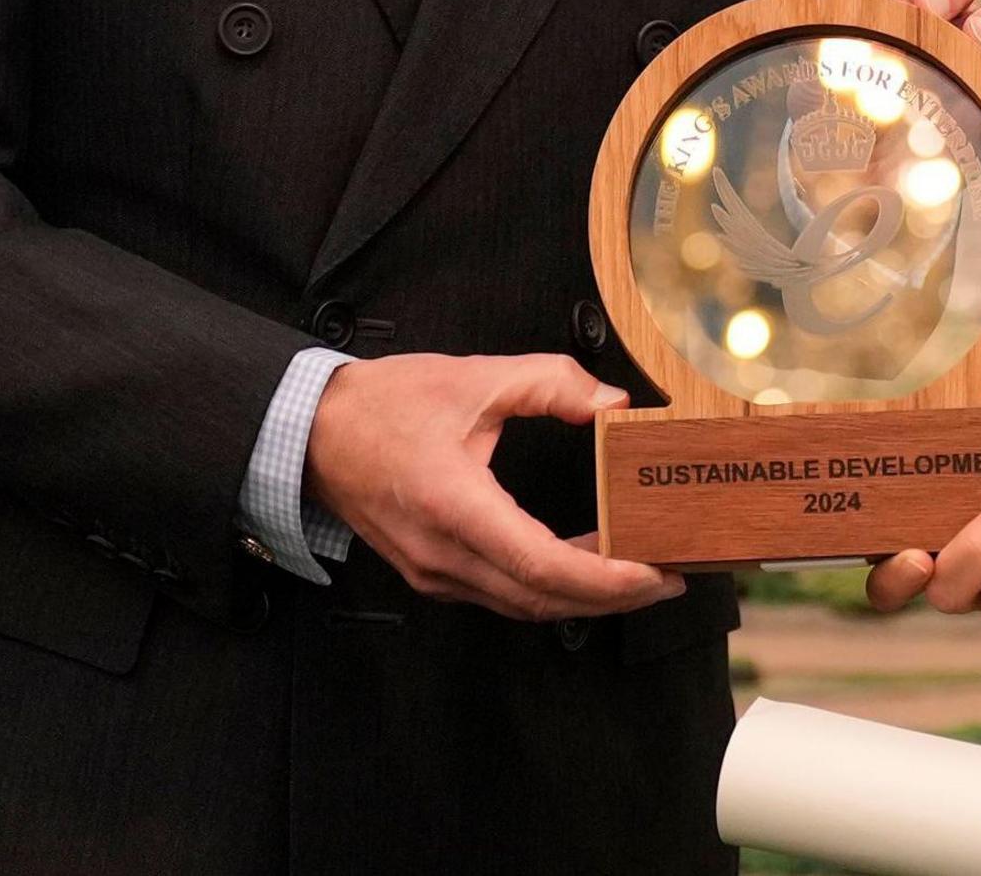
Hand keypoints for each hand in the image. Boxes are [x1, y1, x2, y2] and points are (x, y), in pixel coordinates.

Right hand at [303, 352, 683, 620]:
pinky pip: (500, 594)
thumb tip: (614, 404)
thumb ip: (552, 383)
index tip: (656, 573)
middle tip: (669, 578)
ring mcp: (433, 572)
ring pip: (523, 605)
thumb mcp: (475, 377)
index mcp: (454, 506)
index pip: (543, 566)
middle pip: (543, 600)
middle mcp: (443, 554)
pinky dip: (547, 587)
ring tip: (637, 573)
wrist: (312, 432)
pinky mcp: (430, 573)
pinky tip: (581, 562)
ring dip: (582, 596)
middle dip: (614, 596)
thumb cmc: (383, 404)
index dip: (608, 579)